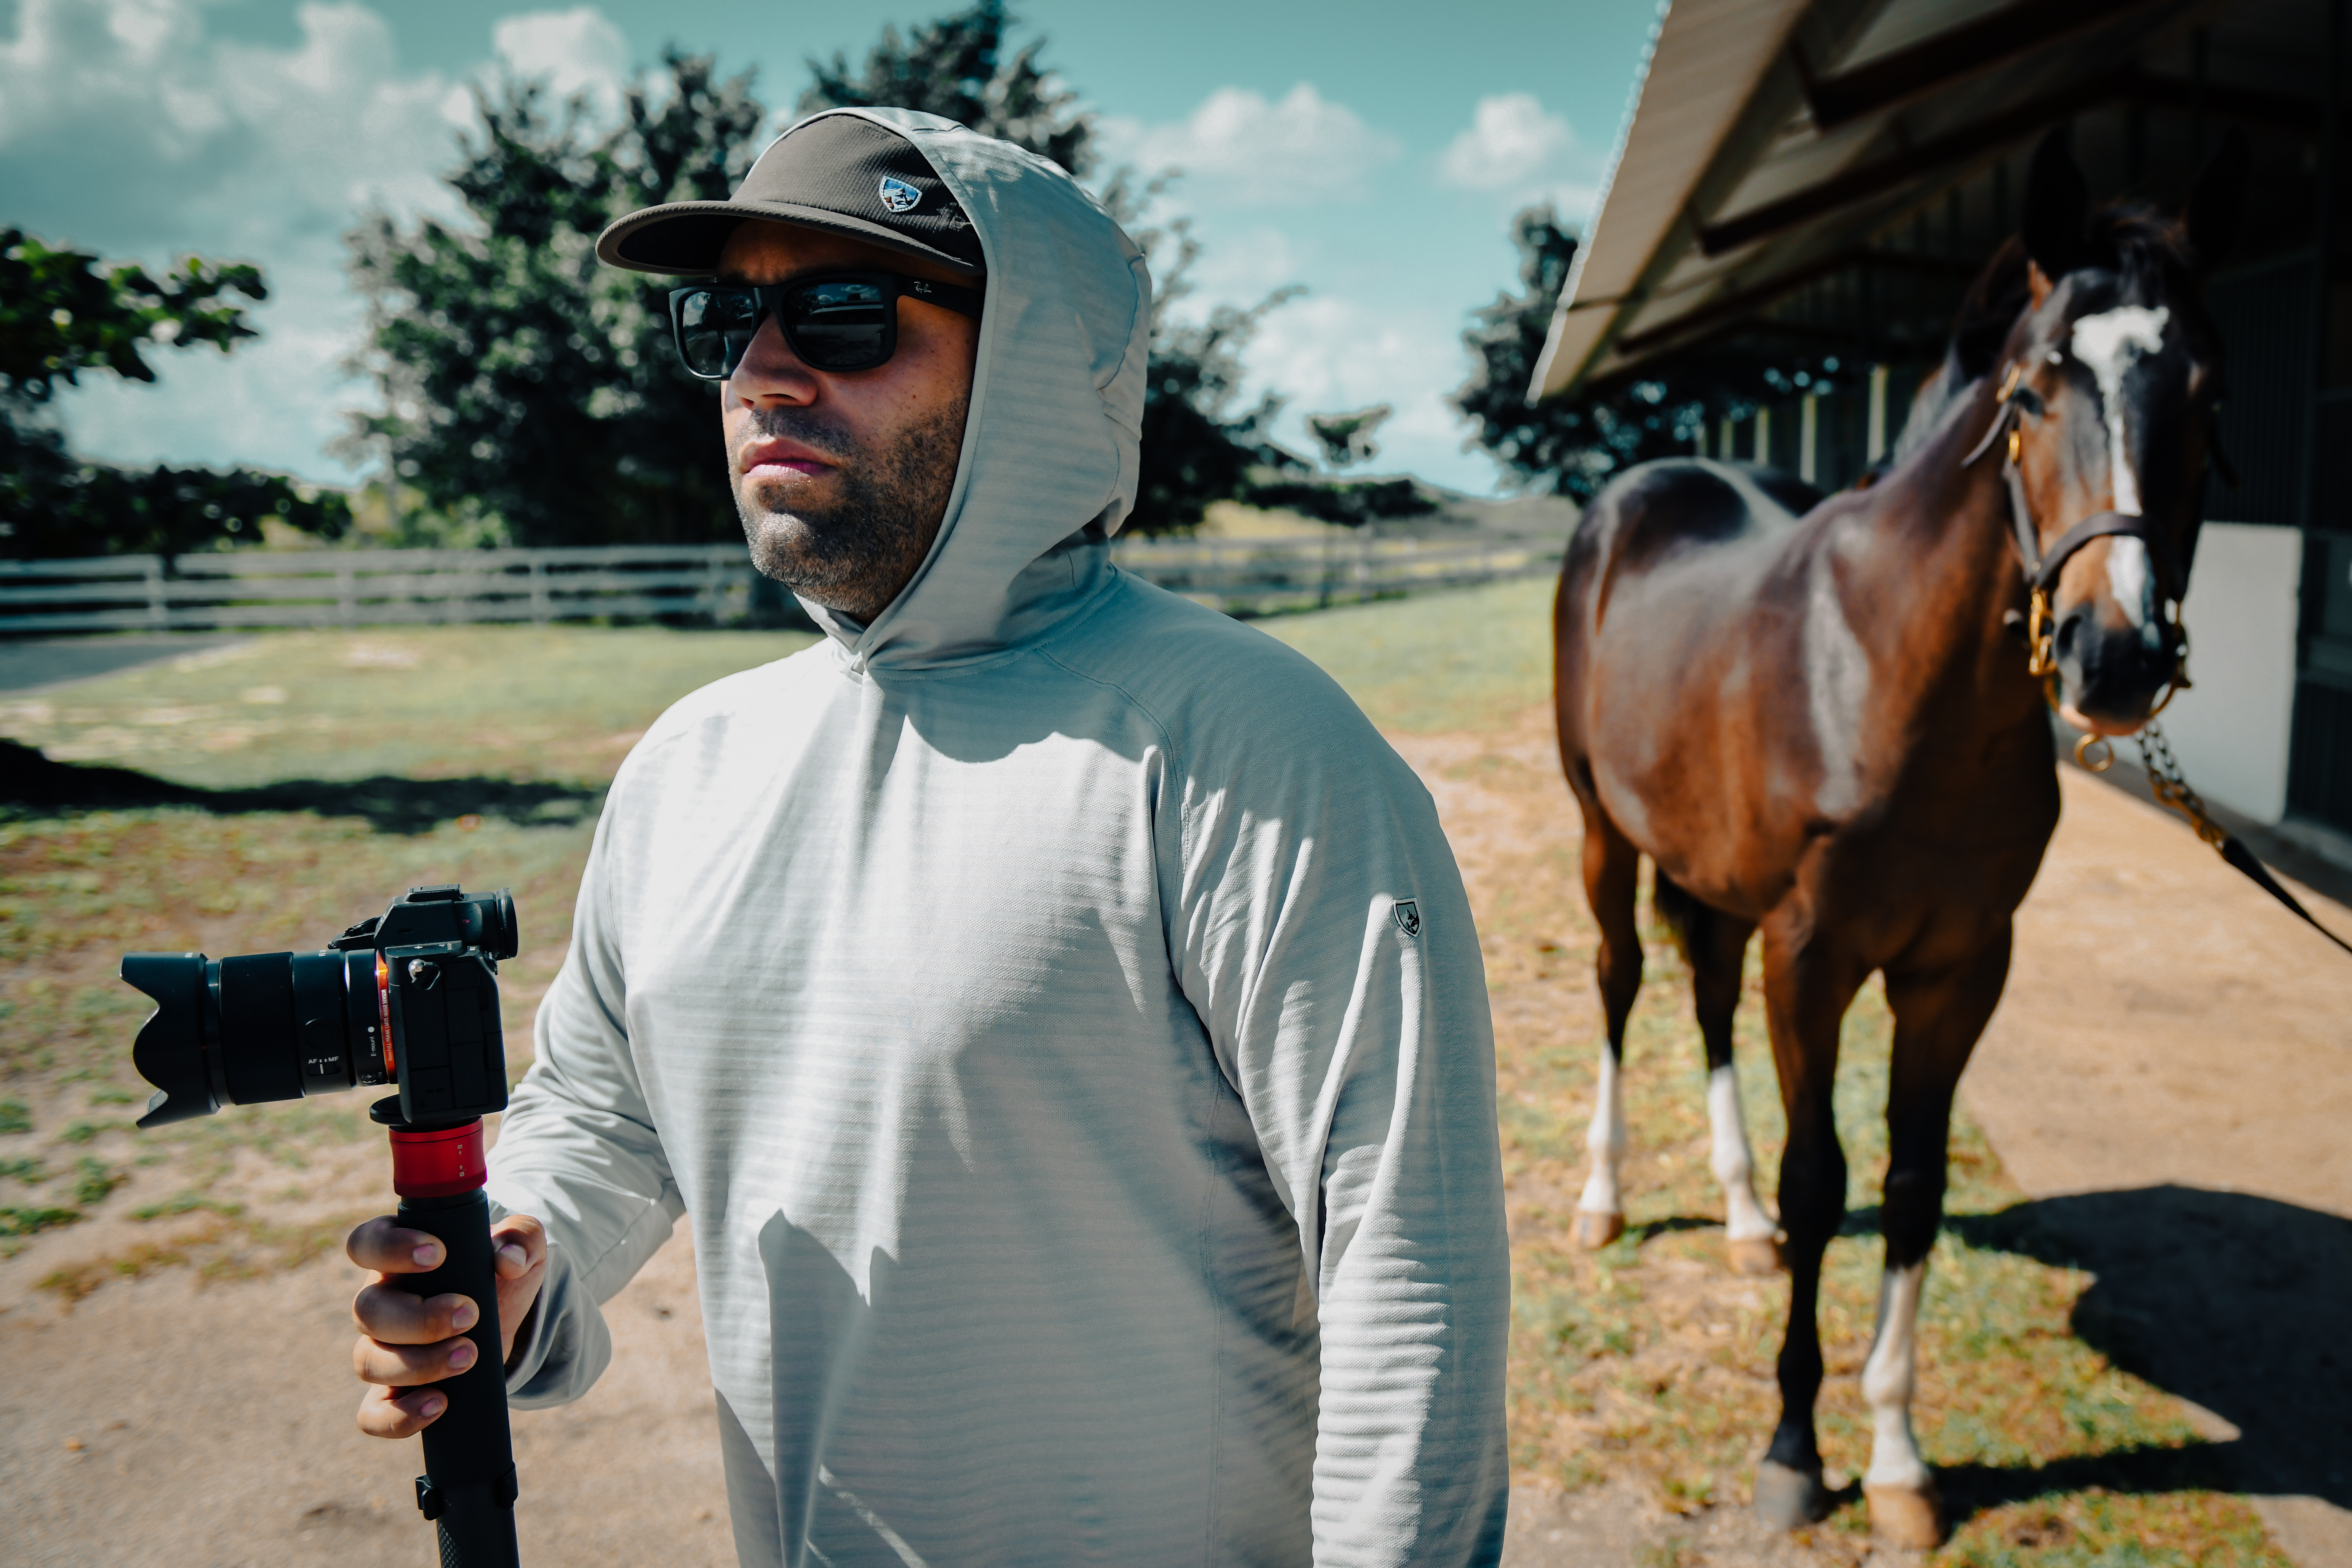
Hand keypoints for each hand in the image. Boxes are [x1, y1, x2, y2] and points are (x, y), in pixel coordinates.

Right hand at [346, 1212, 546, 1437]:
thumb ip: (521, 1237)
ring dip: (418, 1364)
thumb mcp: (521, 1244)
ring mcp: (381, 1349)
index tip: (438, 1254)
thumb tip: (508, 1258)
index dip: (390, 1249)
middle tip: (469, 1313)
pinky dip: (398, 1416)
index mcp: (397, 1256)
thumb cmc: (501, 1269)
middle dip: (419, 1318)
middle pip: (367, 1311)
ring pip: (368, 1361)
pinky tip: (440, 1404)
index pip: (366, 1244)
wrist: (506, 1316)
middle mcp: (380, 1301)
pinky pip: (372, 1414)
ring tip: (469, 1355)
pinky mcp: (394, 1391)